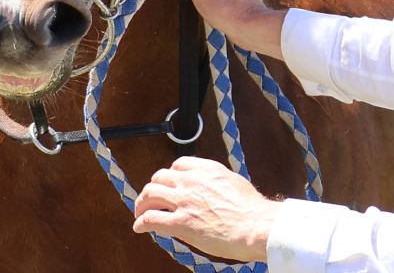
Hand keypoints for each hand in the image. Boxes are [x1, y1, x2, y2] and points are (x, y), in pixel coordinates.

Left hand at [132, 156, 280, 262]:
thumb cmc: (252, 210)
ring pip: (149, 195)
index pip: (178, 165)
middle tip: (151, 199)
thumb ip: (218, 182)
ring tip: (140, 212)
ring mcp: (183, 201)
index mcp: (206, 169)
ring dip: (141, 204)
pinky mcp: (180, 223)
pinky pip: (151, 219)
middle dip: (153, 188)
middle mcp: (191, 181)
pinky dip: (141, 223)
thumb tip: (214, 188)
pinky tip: (139, 227)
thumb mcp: (234, 183)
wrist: (255, 226)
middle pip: (159, 178)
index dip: (170, 175)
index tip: (169, 184)